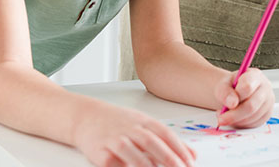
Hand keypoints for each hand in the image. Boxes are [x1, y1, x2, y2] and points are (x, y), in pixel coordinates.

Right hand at [72, 100, 195, 166]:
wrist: (86, 117)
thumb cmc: (118, 122)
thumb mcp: (144, 124)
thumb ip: (167, 139)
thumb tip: (192, 155)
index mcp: (144, 121)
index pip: (165, 134)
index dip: (179, 148)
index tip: (190, 162)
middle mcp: (130, 129)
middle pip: (152, 144)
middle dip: (168, 159)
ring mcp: (115, 141)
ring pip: (134, 154)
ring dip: (148, 166)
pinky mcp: (100, 153)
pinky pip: (114, 164)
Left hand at [214, 68, 273, 128]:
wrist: (235, 92)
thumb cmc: (231, 87)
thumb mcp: (223, 85)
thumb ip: (225, 92)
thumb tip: (232, 103)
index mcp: (255, 75)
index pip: (248, 86)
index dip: (236, 97)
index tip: (226, 104)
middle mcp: (265, 87)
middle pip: (251, 105)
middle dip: (234, 115)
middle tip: (221, 119)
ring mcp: (268, 101)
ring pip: (253, 116)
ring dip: (237, 120)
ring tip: (226, 117)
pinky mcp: (267, 114)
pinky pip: (255, 123)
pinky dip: (242, 124)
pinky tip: (235, 119)